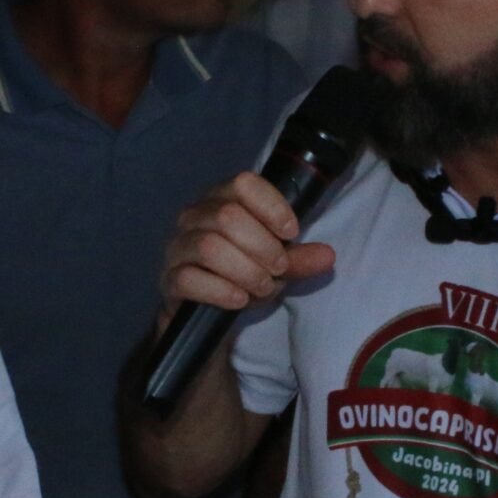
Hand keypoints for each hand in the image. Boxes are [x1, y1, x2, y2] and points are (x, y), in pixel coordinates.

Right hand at [160, 172, 334, 316]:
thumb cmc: (242, 276)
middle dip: (263, 246)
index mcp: (221, 199)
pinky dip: (221, 290)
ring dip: (245, 270)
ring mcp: (177, 247)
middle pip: (228, 216)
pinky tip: (239, 300)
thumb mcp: (275, 267)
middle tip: (279, 269)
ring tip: (262, 287)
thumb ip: (299, 259)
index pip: (243, 183)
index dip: (271, 207)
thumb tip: (328, 256)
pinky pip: (189, 278)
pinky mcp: (169, 279)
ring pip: (209, 247)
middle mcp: (194, 216)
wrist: (208, 313)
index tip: (292, 233)